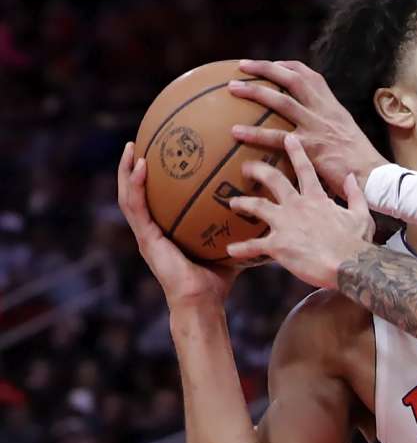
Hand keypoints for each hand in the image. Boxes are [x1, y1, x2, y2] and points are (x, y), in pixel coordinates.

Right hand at [117, 142, 237, 307]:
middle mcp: (153, 229)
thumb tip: (265, 200)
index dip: (156, 175)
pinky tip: (140, 167)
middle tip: (140, 140)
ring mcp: (146, 234)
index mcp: (167, 229)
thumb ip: (238, 223)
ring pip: (129, 196)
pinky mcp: (145, 239)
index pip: (157, 197)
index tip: (161, 151)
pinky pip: (136, 207)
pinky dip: (135, 186)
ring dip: (126, 171)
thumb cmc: (218, 277)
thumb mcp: (229, 242)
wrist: (203, 301)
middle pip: (138, 192)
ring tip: (132, 146)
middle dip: (134, 166)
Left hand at [227, 134, 375, 288]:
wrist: (348, 264)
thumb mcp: (361, 215)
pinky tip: (230, 250)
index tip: (288, 139)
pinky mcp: (278, 244)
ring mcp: (285, 223)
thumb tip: (350, 177)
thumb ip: (354, 194)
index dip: (296, 152)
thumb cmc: (356, 242)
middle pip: (273, 179)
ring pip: (257, 206)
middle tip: (245, 167)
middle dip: (257, 170)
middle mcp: (297, 205)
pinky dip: (241, 248)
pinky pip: (254, 245)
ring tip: (233, 202)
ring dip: (243, 203)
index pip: (305, 169)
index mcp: (317, 198)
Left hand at [228, 59, 386, 194]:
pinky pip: (277, 137)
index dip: (288, 67)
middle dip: (266, 68)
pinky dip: (255, 133)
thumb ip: (329, 128)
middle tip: (242, 66)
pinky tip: (236, 132)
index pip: (311, 76)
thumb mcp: (348, 136)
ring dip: (255, 91)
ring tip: (233, 89)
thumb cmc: (361, 163)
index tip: (272, 65)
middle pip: (293, 79)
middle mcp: (325, 112)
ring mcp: (317, 127)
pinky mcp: (311, 146)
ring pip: (282, 101)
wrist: (375, 177)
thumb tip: (311, 130)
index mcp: (334, 108)